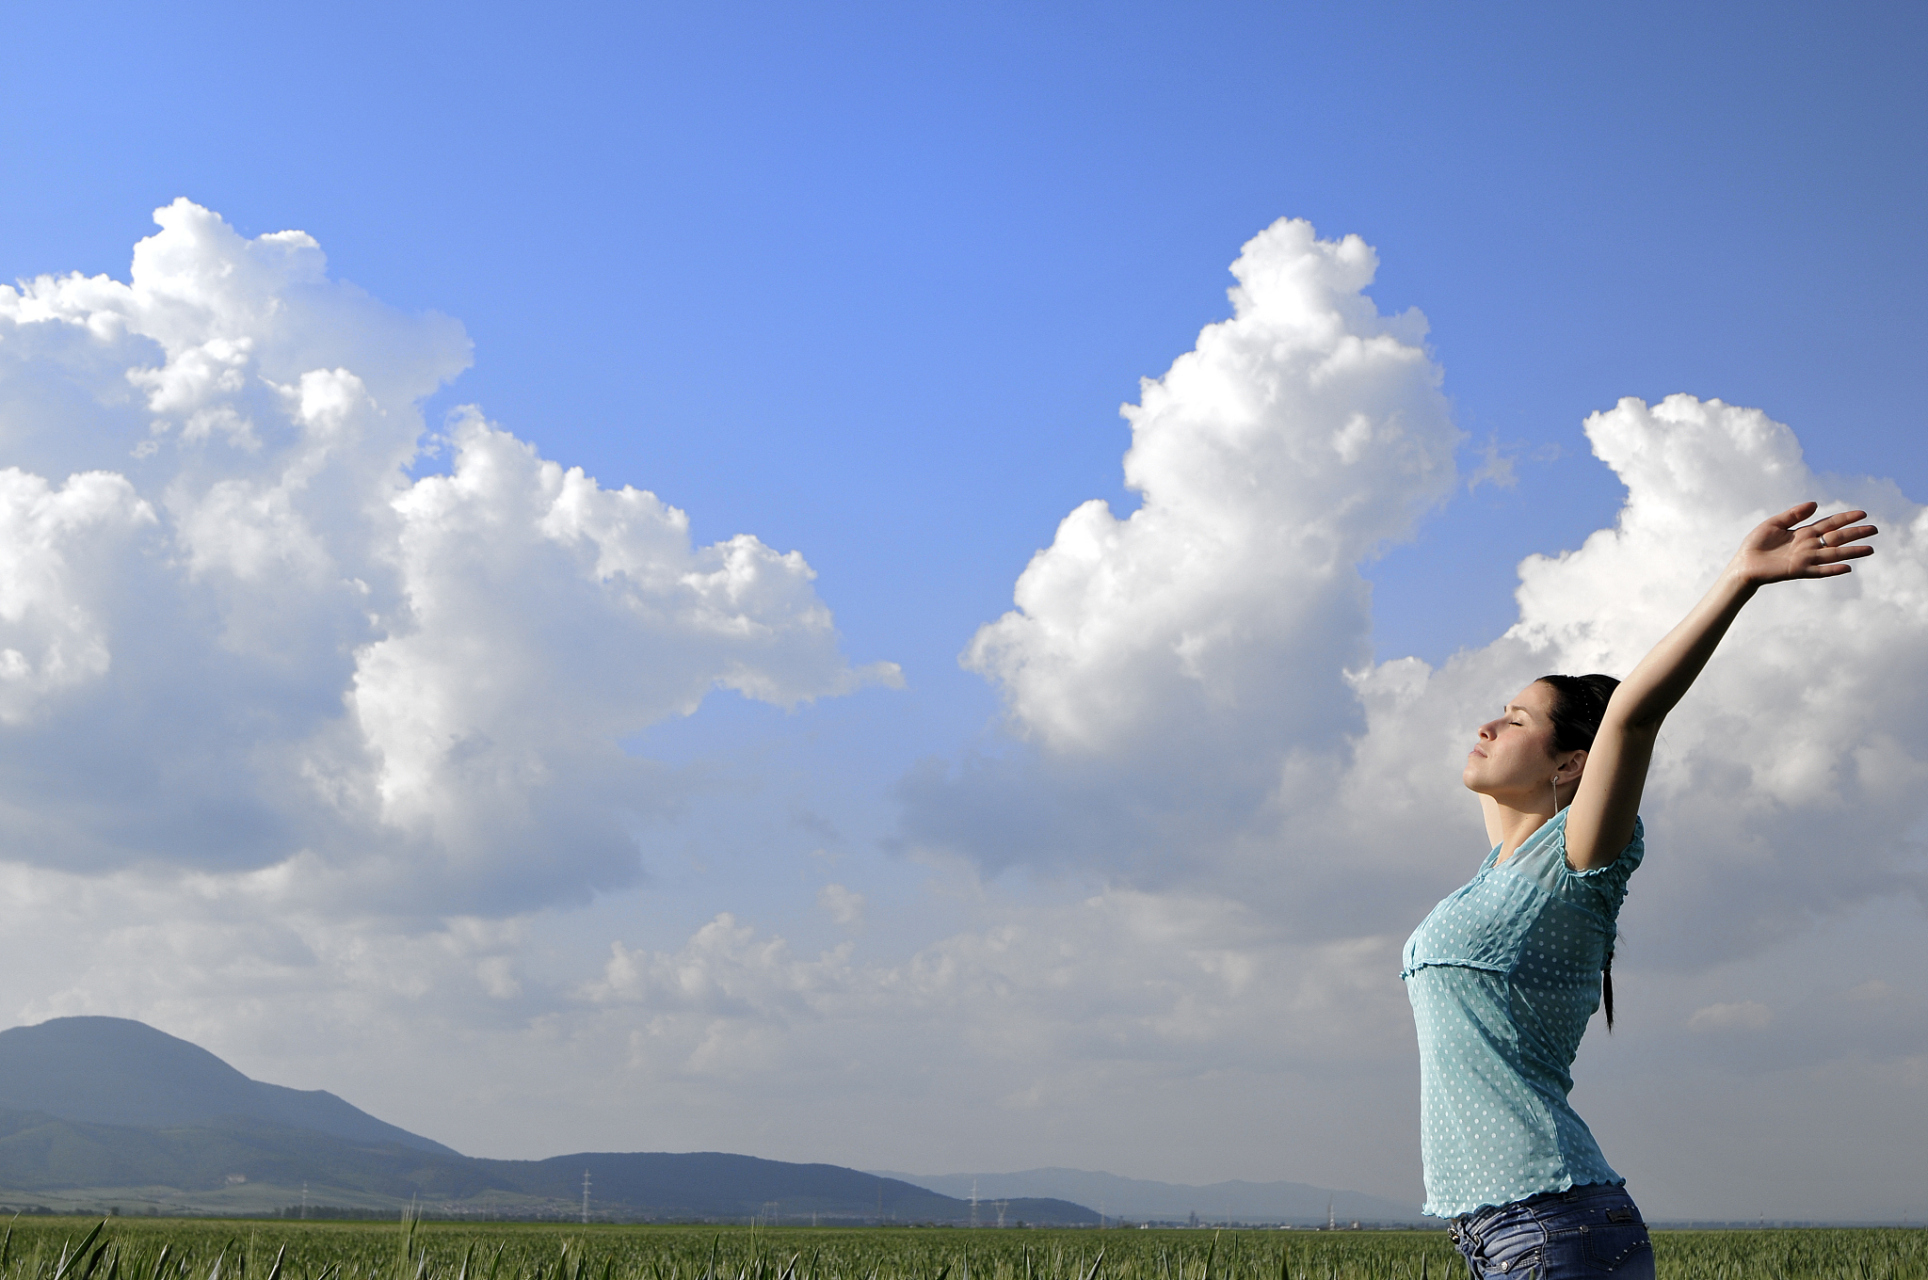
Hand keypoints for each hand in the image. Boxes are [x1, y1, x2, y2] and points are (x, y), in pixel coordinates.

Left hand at [1728, 501, 1877, 586]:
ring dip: (1851, 552)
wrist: (1743, 564)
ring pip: (1833, 554)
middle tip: (1874, 529)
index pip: (1829, 523)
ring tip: (1870, 549)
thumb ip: (1794, 514)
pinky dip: (1832, 569)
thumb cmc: (1756, 544)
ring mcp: (1805, 558)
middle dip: (1855, 533)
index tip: (1862, 513)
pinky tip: (1847, 568)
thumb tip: (1816, 504)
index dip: (1845, 518)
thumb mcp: (1774, 523)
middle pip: (1836, 538)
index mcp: (1803, 533)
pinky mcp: (1797, 570)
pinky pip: (1819, 570)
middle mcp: (1808, 545)